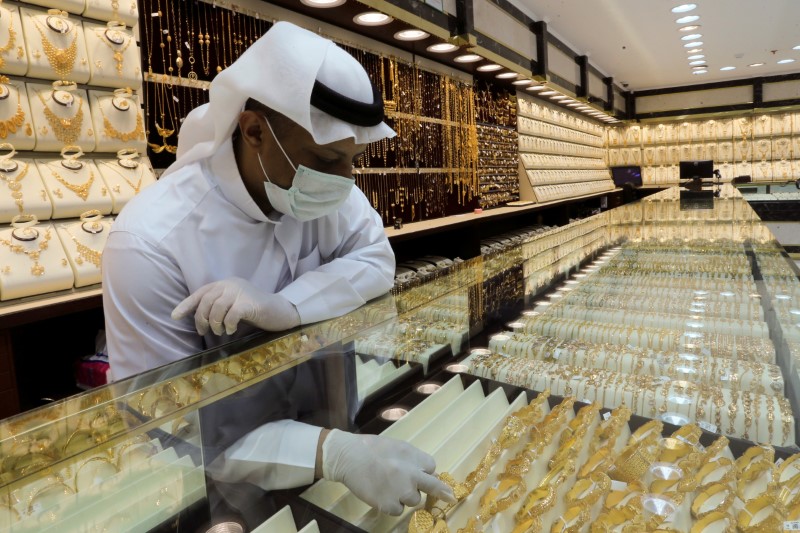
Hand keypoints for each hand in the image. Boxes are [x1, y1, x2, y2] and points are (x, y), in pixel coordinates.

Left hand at [172, 277, 299, 335]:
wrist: (278, 310)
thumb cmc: (254, 310)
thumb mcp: (232, 305)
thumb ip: (217, 306)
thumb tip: (198, 319)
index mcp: (225, 283)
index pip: (200, 293)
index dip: (186, 305)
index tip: (175, 317)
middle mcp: (230, 284)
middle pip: (206, 301)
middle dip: (201, 319)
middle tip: (205, 332)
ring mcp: (240, 292)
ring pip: (216, 308)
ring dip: (214, 324)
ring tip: (220, 332)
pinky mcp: (249, 303)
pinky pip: (231, 315)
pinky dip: (228, 325)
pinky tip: (231, 330)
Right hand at [321, 429, 454, 515]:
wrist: (348, 457)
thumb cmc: (370, 448)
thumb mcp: (396, 446)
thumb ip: (411, 458)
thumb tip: (423, 470)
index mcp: (413, 457)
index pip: (431, 467)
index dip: (425, 471)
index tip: (422, 474)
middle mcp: (411, 474)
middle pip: (433, 486)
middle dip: (442, 492)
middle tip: (450, 497)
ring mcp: (401, 491)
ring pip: (413, 500)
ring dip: (405, 496)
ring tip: (388, 487)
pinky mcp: (389, 505)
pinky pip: (398, 509)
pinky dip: (391, 505)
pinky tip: (381, 495)